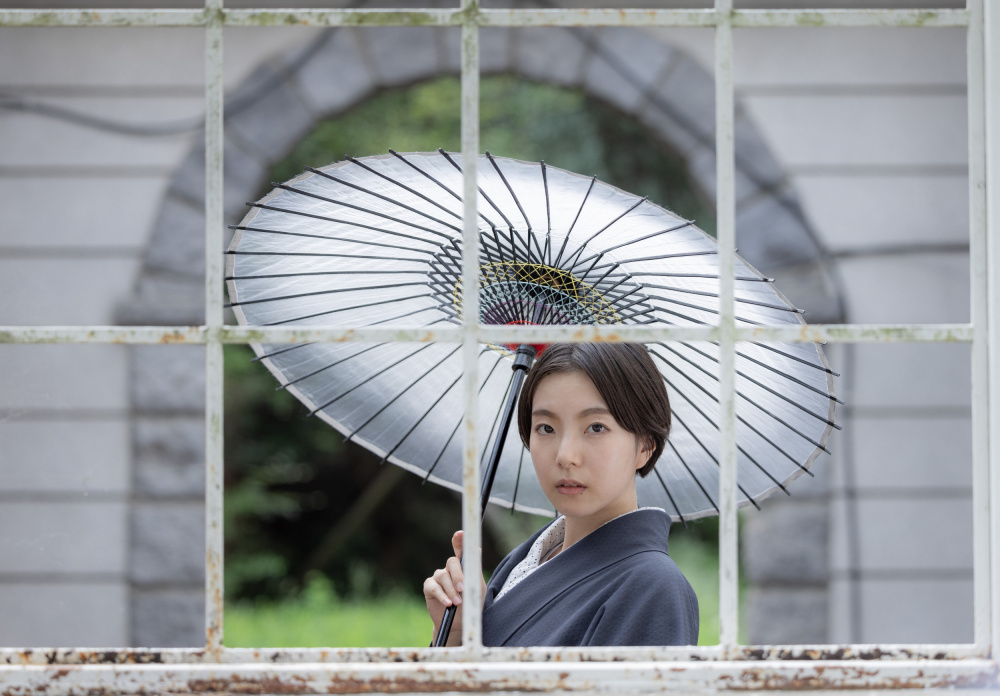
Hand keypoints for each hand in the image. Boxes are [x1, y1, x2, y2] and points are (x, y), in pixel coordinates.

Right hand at [422, 530, 484, 646]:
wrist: (460, 625)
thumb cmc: (471, 605)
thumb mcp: (477, 588)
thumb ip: (475, 570)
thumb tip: (476, 550)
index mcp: (463, 567)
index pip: (460, 549)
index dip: (459, 540)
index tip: (460, 534)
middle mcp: (449, 569)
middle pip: (451, 562)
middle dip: (458, 575)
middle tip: (463, 589)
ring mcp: (438, 578)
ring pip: (442, 575)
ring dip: (451, 589)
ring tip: (458, 603)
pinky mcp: (429, 588)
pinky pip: (433, 587)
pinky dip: (442, 595)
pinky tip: (448, 604)